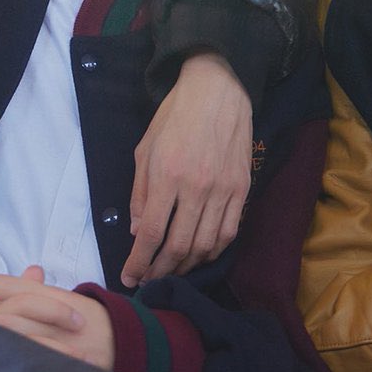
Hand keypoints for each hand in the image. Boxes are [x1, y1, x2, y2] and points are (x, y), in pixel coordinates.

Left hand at [0, 267, 114, 369]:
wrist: (126, 338)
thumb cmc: (81, 318)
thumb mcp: (50, 297)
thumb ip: (16, 288)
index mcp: (46, 293)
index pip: (5, 285)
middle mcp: (51, 313)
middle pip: (6, 313)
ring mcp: (60, 340)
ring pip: (17, 339)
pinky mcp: (66, 366)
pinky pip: (33, 366)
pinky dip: (10, 369)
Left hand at [121, 52, 252, 287]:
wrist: (218, 90)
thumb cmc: (175, 116)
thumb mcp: (145, 149)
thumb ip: (140, 193)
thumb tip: (139, 232)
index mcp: (167, 175)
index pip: (152, 234)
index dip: (139, 262)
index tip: (129, 277)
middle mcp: (197, 187)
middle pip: (179, 247)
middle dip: (160, 271)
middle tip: (148, 281)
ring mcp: (223, 190)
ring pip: (205, 245)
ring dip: (186, 266)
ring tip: (171, 271)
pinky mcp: (242, 189)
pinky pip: (228, 233)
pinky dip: (213, 251)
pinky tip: (199, 254)